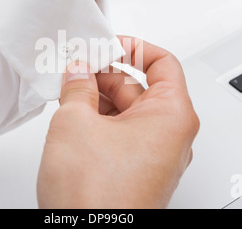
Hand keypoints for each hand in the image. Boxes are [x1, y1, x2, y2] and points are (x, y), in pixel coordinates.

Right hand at [37, 37, 199, 208]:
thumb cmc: (96, 197)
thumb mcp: (76, 123)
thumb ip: (77, 87)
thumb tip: (77, 73)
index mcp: (171, 116)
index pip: (163, 62)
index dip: (134, 47)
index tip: (108, 44)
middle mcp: (170, 136)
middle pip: (141, 87)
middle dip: (106, 74)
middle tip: (76, 69)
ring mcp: (154, 156)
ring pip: (128, 111)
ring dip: (100, 98)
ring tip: (70, 92)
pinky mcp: (136, 171)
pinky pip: (122, 134)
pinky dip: (101, 121)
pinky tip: (76, 117)